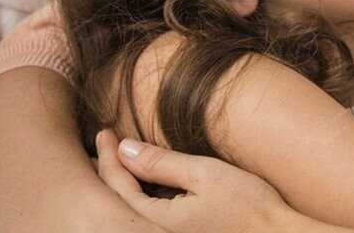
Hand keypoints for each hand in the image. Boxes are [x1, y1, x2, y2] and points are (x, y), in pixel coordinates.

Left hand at [93, 130, 313, 232]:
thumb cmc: (249, 206)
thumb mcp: (204, 175)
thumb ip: (161, 163)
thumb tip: (125, 148)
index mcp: (157, 221)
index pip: (119, 185)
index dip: (110, 156)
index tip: (105, 132)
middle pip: (119, 200)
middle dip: (109, 169)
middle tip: (104, 141)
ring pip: (133, 207)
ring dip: (124, 181)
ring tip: (118, 158)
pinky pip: (148, 213)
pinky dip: (140, 193)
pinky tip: (146, 181)